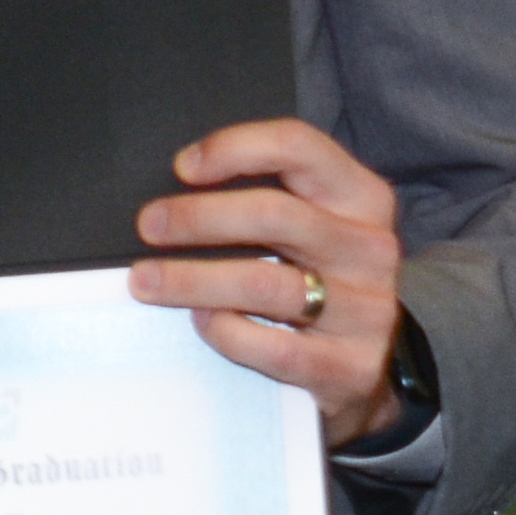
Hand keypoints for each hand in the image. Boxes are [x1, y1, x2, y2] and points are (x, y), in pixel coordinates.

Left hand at [127, 118, 406, 449]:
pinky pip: (272, 346)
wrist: (368, 367)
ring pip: (264, 283)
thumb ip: (266, 198)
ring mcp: (365, 310)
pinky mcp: (349, 367)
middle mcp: (369, 248)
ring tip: (145, 280)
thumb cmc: (319, 278)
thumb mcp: (311, 226)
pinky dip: (225, 331)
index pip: (298, 147)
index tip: (182, 167)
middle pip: (273, 214)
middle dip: (198, 217)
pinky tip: (199, 321)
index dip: (233, 148)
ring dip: (191, 279)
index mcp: (361, 197)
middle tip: (149, 226)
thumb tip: (177, 187)